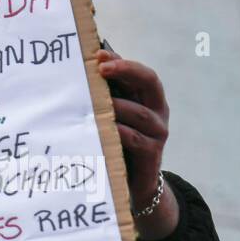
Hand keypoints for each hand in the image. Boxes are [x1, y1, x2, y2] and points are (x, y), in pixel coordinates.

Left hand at [97, 49, 177, 237]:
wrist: (133, 186)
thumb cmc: (117, 146)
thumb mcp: (112, 119)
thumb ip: (104, 99)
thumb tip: (82, 71)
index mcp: (149, 100)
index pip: (142, 74)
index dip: (123, 61)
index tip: (98, 54)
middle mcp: (157, 112)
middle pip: (149, 83)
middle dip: (126, 71)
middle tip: (101, 68)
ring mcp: (158, 133)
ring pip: (140, 112)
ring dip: (116, 105)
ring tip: (94, 101)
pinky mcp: (152, 154)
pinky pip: (136, 139)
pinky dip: (119, 132)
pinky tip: (103, 129)